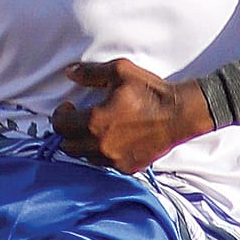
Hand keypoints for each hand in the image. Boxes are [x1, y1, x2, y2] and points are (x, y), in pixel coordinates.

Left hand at [52, 58, 209, 173]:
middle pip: (68, 146)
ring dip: (84, 144)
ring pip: (85, 157)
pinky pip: (105, 164)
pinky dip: (103, 154)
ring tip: (96, 130)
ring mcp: (114, 160)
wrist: (179, 114)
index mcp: (95, 122)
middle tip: (78, 119)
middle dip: (68, 132)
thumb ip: (90, 73)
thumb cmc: (150, 91)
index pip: (61, 126)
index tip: (69, 107)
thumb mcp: (120, 71)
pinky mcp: (127, 167)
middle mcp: (101, 145)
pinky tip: (113, 140)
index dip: (60, 115)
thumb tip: (69, 73)